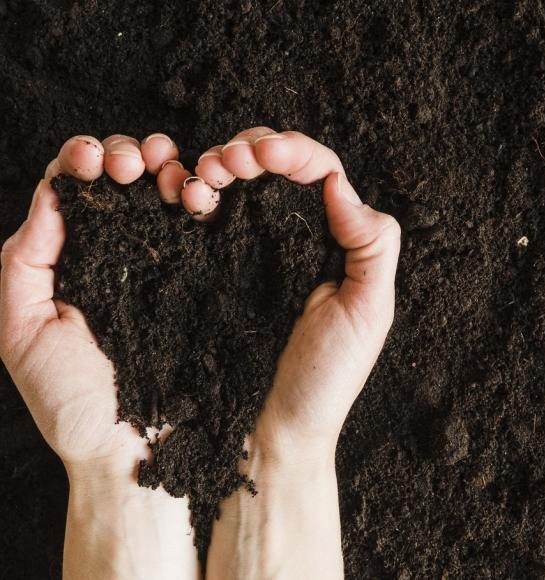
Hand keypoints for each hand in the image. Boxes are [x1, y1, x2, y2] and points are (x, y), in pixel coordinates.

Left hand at [0, 134, 197, 579]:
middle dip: (127, 154)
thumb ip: (23, 261)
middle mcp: (127, 255)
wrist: (139, 453)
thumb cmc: (76, 403)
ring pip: (171, 190)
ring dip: (167, 164)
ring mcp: (175, 263)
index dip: (83, 161)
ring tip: (166, 170)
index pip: (76, 192)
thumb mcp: (21, 330)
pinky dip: (205, 192)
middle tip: (131, 165)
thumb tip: (52, 194)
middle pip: (126, 179)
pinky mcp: (216, 276)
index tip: (92, 159)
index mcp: (78, 260)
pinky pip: (212, 222)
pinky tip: (198, 191)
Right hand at [192, 129, 400, 579]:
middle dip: (248, 148)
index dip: (294, 151)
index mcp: (337, 239)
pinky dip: (194, 192)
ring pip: (236, 180)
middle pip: (274, 164)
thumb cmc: (326, 379)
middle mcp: (296, 236)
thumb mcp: (368, 312)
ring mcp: (253, 248)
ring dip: (217, 162)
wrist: (271, 431)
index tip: (265, 155)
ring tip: (203, 178)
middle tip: (225, 164)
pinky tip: (187, 197)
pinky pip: (206, 214)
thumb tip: (340, 185)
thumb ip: (371, 245)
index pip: (320, 172)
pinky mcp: (214, 266)